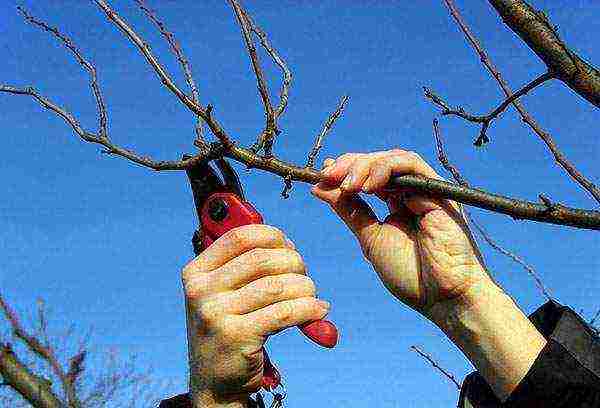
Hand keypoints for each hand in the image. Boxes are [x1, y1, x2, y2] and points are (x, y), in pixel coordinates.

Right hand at [182, 224, 329, 406]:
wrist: (215, 383)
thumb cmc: (228, 330)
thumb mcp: (222, 294)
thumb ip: (243, 267)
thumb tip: (287, 245)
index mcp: (196, 272)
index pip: (239, 237)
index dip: (272, 236)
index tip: (289, 247)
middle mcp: (200, 290)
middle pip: (261, 259)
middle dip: (294, 262)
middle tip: (304, 276)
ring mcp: (215, 314)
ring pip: (276, 286)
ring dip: (305, 287)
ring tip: (312, 296)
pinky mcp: (236, 337)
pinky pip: (285, 312)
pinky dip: (309, 308)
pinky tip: (319, 311)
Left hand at [311, 149, 489, 318]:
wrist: (443, 298)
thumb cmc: (411, 274)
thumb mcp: (370, 238)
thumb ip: (349, 211)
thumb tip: (320, 188)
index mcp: (396, 203)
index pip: (367, 175)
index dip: (343, 172)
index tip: (320, 178)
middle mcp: (410, 193)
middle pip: (377, 162)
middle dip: (349, 165)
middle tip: (328, 176)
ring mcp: (425, 190)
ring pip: (392, 158)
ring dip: (365, 165)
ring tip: (348, 184)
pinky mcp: (438, 191)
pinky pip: (411, 165)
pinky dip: (386, 168)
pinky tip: (368, 185)